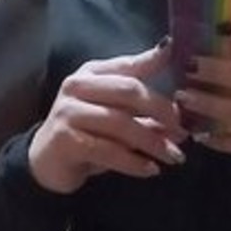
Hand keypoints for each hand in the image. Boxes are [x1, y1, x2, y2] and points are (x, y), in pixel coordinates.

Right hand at [28, 44, 185, 194]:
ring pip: (121, 123)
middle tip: (182, 131)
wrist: (47, 162)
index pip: (128, 65)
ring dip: (152, 142)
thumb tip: (180, 113)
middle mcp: (78, 86)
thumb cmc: (86, 135)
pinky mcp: (66, 140)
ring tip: (173, 156)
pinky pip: (108, 150)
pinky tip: (150, 170)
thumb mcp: (114, 115)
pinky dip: (133, 162)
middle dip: (161, 110)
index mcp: (92, 73)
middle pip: (128, 91)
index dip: (154, 62)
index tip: (179, 61)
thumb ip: (142, 108)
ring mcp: (70, 112)